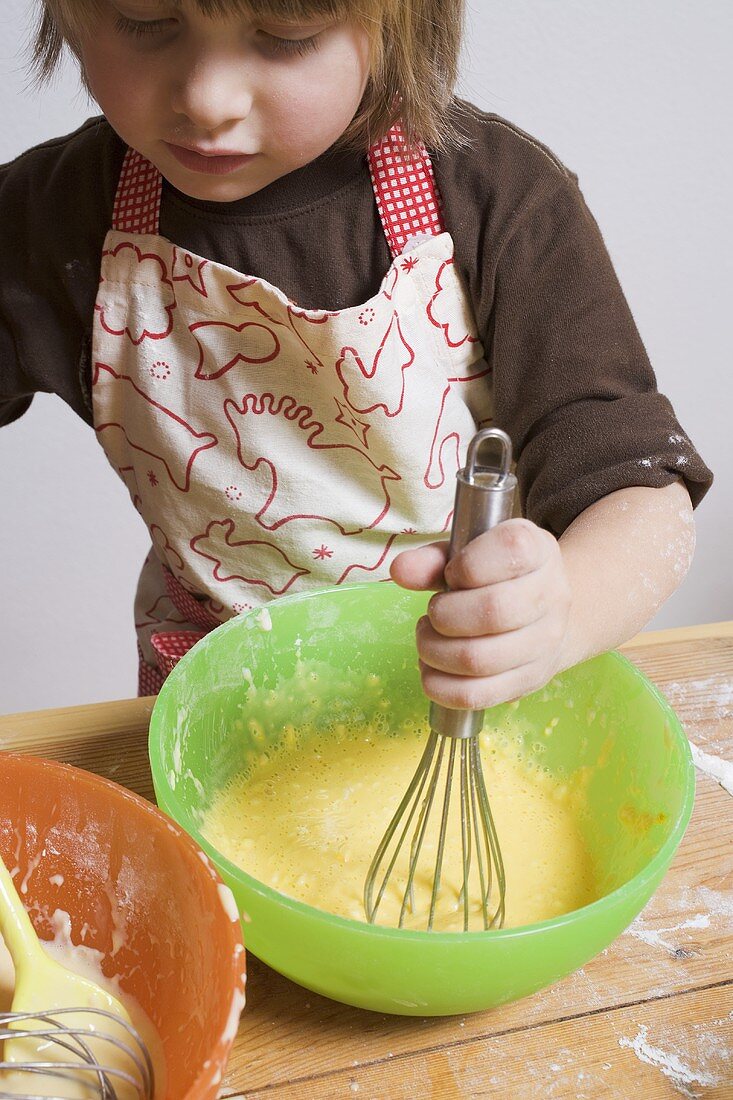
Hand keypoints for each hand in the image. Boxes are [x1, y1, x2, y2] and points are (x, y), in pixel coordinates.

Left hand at [390, 519, 571, 709]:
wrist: (549, 611)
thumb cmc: (499, 576)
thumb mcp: (468, 554)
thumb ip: (432, 560)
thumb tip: (401, 570)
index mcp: (538, 550)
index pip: (510, 551)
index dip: (468, 565)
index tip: (453, 574)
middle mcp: (551, 595)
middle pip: (493, 611)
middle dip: (444, 614)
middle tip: (433, 613)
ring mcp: (545, 642)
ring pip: (479, 659)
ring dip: (435, 651)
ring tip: (428, 638)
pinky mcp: (530, 680)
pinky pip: (478, 695)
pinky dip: (441, 687)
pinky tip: (432, 669)